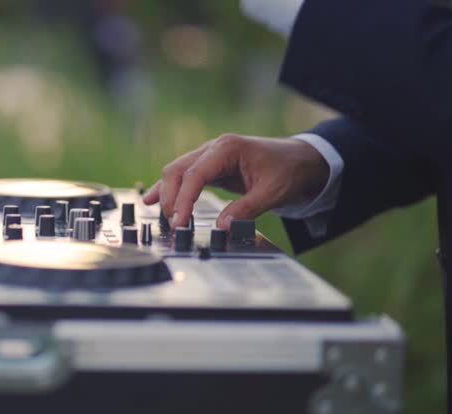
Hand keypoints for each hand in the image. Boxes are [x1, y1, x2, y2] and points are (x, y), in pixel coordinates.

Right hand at [142, 134, 329, 229]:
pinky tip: (151, 199)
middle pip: (178, 170)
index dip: (184, 199)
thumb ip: (246, 210)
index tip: (179, 220)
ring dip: (166, 193)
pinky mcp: (210, 167)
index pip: (195, 174)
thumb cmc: (288, 170)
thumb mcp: (272, 192)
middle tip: (173, 223)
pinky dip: (169, 189)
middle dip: (170, 197)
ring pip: (176, 172)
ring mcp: (209, 156)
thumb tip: (222, 227)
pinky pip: (184, 177)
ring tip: (159, 215)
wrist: (300, 160)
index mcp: (228, 148)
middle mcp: (213, 148)